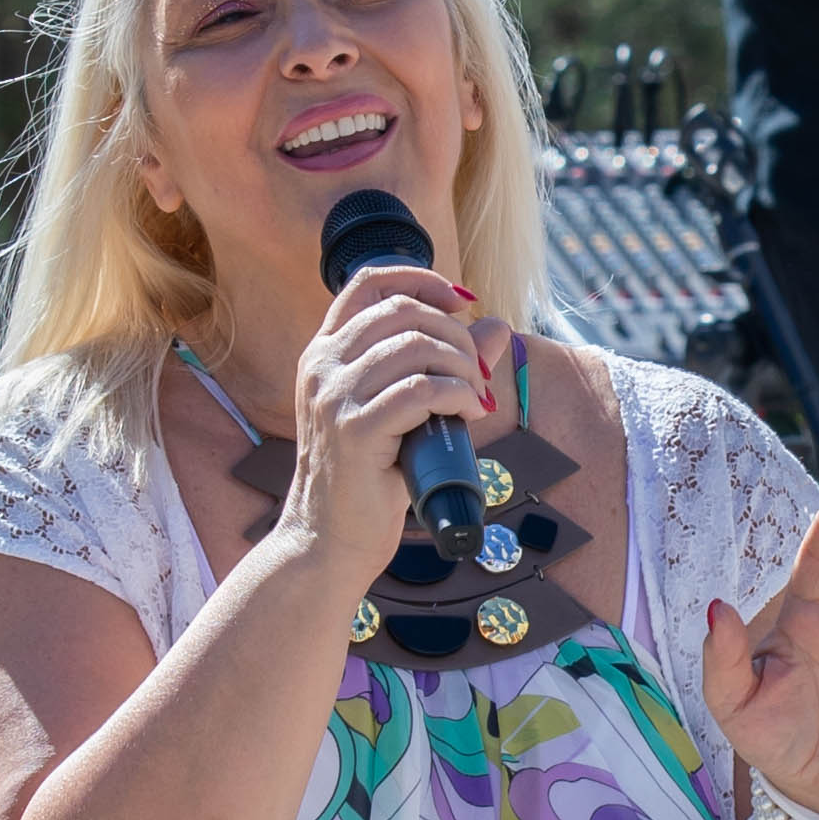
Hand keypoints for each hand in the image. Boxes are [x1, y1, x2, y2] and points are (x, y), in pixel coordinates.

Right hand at [280, 262, 499, 576]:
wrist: (329, 540)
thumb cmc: (367, 478)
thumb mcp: (404, 411)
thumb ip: (443, 365)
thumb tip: (496, 325)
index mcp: (325, 353)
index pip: (367, 282)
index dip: (420, 278)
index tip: (460, 301)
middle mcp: (322, 365)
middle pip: (404, 311)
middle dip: (456, 335)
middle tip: (477, 374)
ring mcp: (333, 396)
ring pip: (417, 347)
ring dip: (462, 367)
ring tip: (474, 397)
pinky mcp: (354, 429)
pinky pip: (422, 390)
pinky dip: (459, 395)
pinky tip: (471, 412)